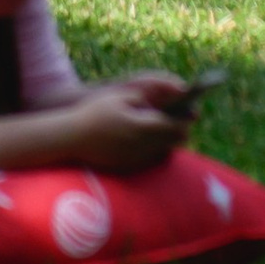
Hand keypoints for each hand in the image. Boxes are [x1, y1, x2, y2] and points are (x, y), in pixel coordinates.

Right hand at [61, 83, 190, 174]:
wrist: (72, 138)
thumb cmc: (96, 112)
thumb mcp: (122, 96)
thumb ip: (148, 97)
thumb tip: (170, 98)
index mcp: (140, 126)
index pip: (173, 126)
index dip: (185, 119)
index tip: (192, 112)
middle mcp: (141, 146)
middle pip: (172, 141)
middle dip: (180, 131)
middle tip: (183, 121)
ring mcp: (135, 159)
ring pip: (164, 152)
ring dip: (169, 141)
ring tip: (169, 130)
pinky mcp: (128, 167)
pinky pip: (151, 160)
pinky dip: (156, 151)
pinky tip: (152, 141)